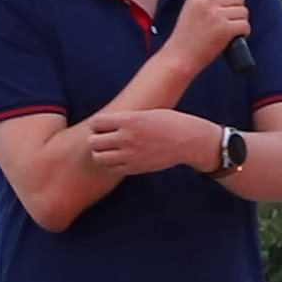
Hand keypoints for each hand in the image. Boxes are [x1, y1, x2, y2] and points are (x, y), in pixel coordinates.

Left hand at [64, 105, 185, 176]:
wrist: (188, 140)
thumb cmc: (168, 123)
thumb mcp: (146, 113)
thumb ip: (125, 119)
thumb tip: (104, 123)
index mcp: (129, 119)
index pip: (96, 123)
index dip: (97, 124)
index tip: (104, 125)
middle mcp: (127, 137)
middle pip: (94, 142)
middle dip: (96, 139)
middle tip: (105, 139)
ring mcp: (130, 154)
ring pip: (99, 157)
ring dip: (101, 153)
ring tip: (110, 150)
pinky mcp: (135, 167)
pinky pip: (111, 168)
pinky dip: (111, 164)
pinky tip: (120, 158)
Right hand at [168, 0, 252, 62]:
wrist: (179, 57)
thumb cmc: (186, 37)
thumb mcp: (192, 8)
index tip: (229, 6)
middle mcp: (207, 1)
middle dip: (237, 10)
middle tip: (228, 22)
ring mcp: (216, 15)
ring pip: (244, 12)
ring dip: (240, 22)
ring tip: (228, 31)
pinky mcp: (225, 29)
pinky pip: (245, 26)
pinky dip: (243, 33)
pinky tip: (233, 38)